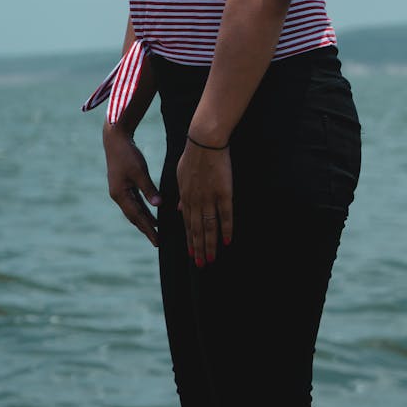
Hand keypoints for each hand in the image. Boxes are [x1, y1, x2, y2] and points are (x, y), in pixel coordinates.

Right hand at [102, 119, 160, 247]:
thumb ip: (148, 189)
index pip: (136, 217)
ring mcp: (120, 190)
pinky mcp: (123, 184)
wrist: (116, 139)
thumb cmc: (128, 154)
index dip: (147, 229)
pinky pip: (134, 201)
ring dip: (144, 219)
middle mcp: (118, 195)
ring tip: (156, 229)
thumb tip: (158, 205)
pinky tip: (150, 212)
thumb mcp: (139, 171)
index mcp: (120, 194)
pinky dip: (142, 209)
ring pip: (134, 210)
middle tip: (157, 242)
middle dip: (146, 228)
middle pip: (134, 217)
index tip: (157, 241)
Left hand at [176, 138, 232, 266]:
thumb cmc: (193, 155)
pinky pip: (226, 215)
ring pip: (209, 227)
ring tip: (211, 259)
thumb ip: (181, 195)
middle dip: (198, 248)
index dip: (189, 240)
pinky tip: (227, 241)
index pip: (187, 224)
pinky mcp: (224, 193)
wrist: (205, 141)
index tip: (191, 254)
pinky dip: (227, 229)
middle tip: (200, 265)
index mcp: (185, 197)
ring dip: (210, 244)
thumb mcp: (181, 175)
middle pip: (197, 230)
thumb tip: (178, 209)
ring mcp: (210, 198)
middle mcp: (196, 201)